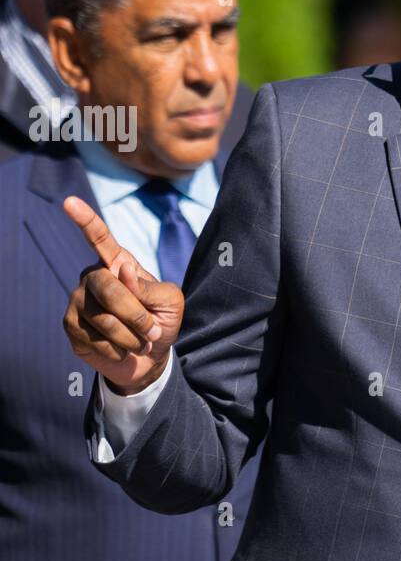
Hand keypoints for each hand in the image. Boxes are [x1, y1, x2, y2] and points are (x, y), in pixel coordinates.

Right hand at [62, 196, 184, 393]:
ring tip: (140, 342)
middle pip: (109, 289)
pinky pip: (96, 339)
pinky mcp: (71, 325)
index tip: (69, 202)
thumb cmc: (161, 321)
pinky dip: (119, 350)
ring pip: (104, 319)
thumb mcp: (170, 302)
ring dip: (132, 338)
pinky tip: (121, 350)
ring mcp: (79, 300)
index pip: (99, 238)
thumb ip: (151, 287)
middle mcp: (93, 277)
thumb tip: (123, 271)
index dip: (85, 220)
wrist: (148, 358)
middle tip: (153, 331)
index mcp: (118, 263)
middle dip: (137, 316)